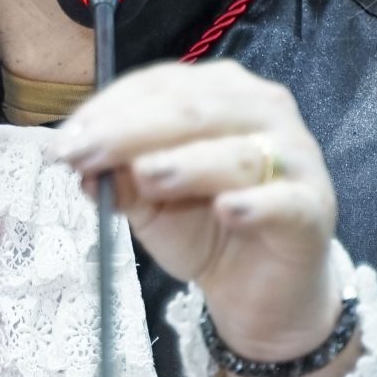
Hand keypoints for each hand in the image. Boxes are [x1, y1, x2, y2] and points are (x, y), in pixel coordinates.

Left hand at [48, 61, 354, 376]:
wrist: (259, 291)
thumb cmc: (204, 230)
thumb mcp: (148, 204)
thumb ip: (119, 178)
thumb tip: (81, 163)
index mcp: (219, 93)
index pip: (159, 85)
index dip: (108, 109)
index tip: (63, 142)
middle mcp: (261, 111)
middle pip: (194, 110)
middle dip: (130, 131)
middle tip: (82, 156)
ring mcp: (294, 157)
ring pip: (238, 151)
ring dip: (188, 163)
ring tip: (147, 177)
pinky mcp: (313, 207)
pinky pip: (283, 201)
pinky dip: (255, 203)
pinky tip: (226, 210)